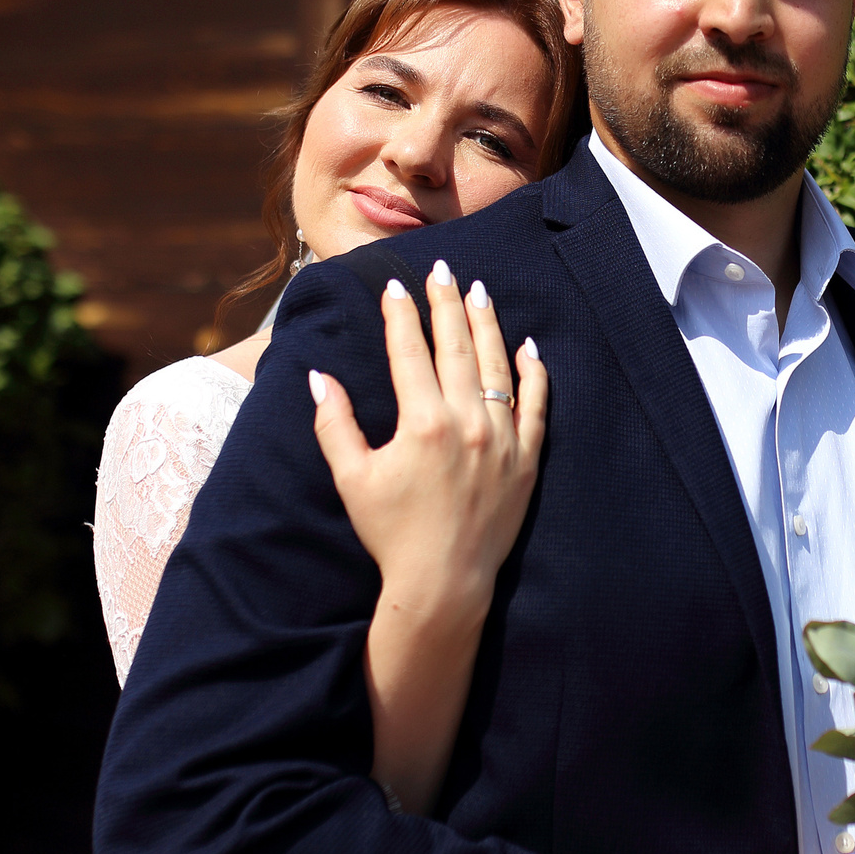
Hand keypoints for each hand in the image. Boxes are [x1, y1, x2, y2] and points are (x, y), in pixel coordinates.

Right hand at [312, 260, 547, 814]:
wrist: (444, 584)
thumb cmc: (391, 534)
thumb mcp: (353, 478)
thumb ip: (334, 424)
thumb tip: (317, 377)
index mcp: (423, 423)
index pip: (409, 352)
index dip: (400, 315)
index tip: (393, 285)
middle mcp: (468, 422)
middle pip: (456, 346)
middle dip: (446, 303)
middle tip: (442, 269)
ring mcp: (503, 440)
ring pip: (499, 366)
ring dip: (488, 325)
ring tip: (480, 292)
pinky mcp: (527, 461)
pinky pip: (537, 406)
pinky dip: (534, 374)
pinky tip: (529, 347)